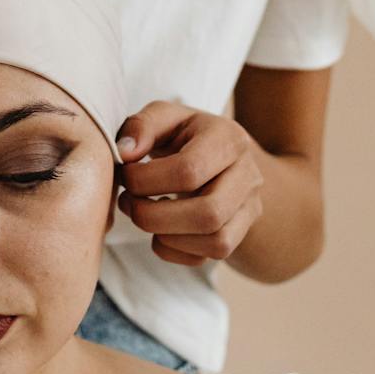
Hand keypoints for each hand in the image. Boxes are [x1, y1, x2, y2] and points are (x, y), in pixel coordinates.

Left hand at [115, 100, 264, 267]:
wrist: (223, 155)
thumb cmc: (185, 134)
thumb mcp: (165, 116)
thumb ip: (141, 126)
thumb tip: (125, 152)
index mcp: (229, 139)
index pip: (190, 170)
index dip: (146, 180)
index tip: (125, 175)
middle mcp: (248, 174)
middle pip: (208, 214)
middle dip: (154, 216)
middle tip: (128, 202)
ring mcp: (250, 207)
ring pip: (217, 243)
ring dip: (167, 237)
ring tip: (143, 216)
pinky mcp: (241, 232)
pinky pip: (211, 256)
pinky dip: (176, 251)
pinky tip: (160, 230)